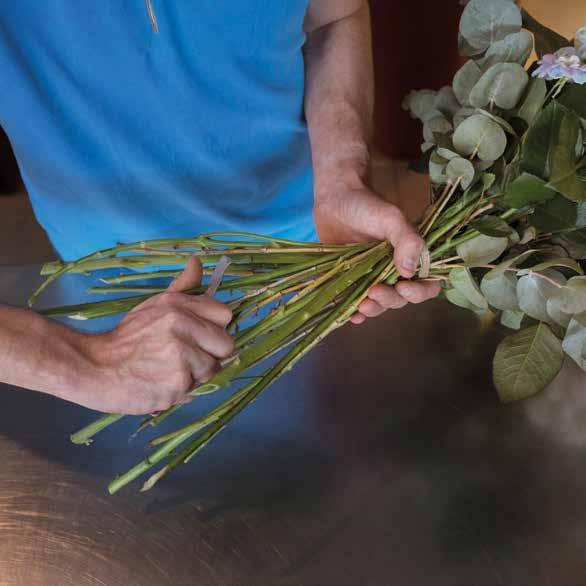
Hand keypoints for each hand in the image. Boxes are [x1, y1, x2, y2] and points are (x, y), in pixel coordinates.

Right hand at [79, 257, 233, 414]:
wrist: (93, 367)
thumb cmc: (127, 338)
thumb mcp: (154, 305)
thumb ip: (183, 287)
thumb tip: (197, 261)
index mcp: (178, 305)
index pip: (224, 314)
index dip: (215, 328)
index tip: (199, 336)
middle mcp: (182, 325)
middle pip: (226, 345)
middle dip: (210, 354)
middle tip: (185, 357)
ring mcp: (181, 355)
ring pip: (213, 369)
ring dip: (195, 374)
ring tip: (168, 370)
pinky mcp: (178, 383)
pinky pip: (196, 389)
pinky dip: (182, 390)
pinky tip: (160, 383)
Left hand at [314, 176, 440, 323]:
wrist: (334, 199)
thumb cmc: (366, 205)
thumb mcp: (391, 218)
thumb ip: (406, 240)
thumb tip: (410, 271)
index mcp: (411, 257)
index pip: (427, 284)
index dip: (419, 292)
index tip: (404, 287)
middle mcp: (395, 271)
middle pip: (401, 298)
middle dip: (390, 299)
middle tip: (375, 291)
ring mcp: (373, 277)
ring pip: (381, 303)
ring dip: (374, 309)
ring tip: (363, 305)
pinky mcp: (353, 280)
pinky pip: (357, 302)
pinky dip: (356, 312)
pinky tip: (353, 317)